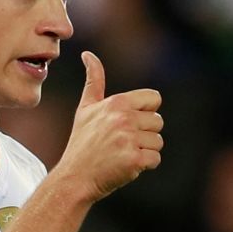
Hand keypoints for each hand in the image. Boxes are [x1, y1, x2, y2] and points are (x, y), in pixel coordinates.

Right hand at [55, 51, 162, 202]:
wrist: (74, 177)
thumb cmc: (82, 143)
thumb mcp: (85, 109)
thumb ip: (93, 80)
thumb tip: (88, 54)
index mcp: (116, 103)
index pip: (154, 99)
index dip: (143, 113)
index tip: (124, 124)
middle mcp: (124, 118)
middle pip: (158, 122)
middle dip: (144, 134)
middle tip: (120, 143)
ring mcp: (129, 139)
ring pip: (158, 142)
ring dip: (144, 151)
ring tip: (121, 154)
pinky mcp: (134, 160)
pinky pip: (155, 159)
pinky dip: (143, 165)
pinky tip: (124, 166)